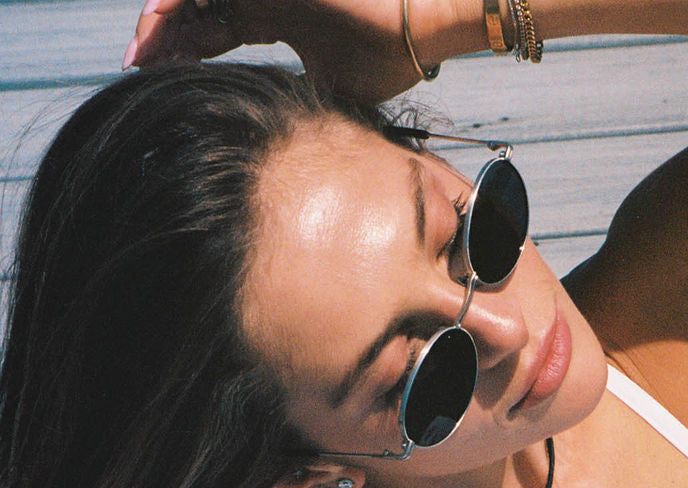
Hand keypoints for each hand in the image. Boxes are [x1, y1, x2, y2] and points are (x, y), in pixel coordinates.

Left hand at [123, 0, 453, 102]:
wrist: (420, 28)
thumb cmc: (387, 60)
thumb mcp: (329, 93)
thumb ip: (293, 104)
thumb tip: (269, 141)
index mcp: (277, 16)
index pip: (216, 32)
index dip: (184, 53)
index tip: (154, 81)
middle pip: (198, 9)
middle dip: (163, 37)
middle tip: (134, 64)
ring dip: (167, 15)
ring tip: (141, 46)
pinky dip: (187, 0)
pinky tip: (162, 15)